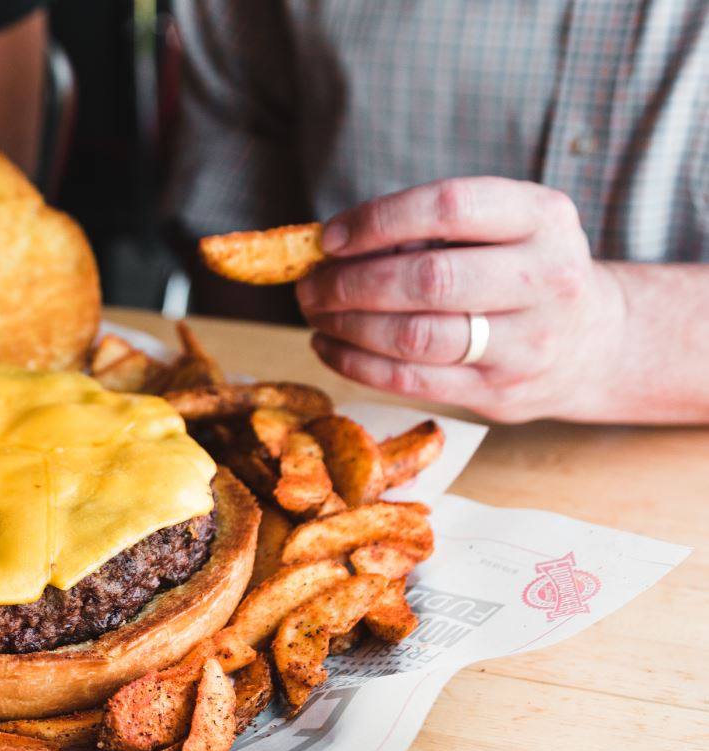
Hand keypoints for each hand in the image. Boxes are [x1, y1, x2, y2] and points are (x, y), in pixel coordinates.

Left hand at [296, 177, 627, 422]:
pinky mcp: (500, 393)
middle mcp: (546, 278)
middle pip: (428, 279)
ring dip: (347, 324)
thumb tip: (326, 247)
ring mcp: (528, 343)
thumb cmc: (517, 270)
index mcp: (543, 217)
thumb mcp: (498, 228)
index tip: (330, 238)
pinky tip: (329, 345)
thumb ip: (425, 229)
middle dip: (351, 282)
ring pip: (414, 336)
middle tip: (309, 284)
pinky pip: (410, 380)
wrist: (591, 342)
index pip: (449, 206)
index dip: (378, 220)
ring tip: (315, 312)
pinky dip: (355, 363)